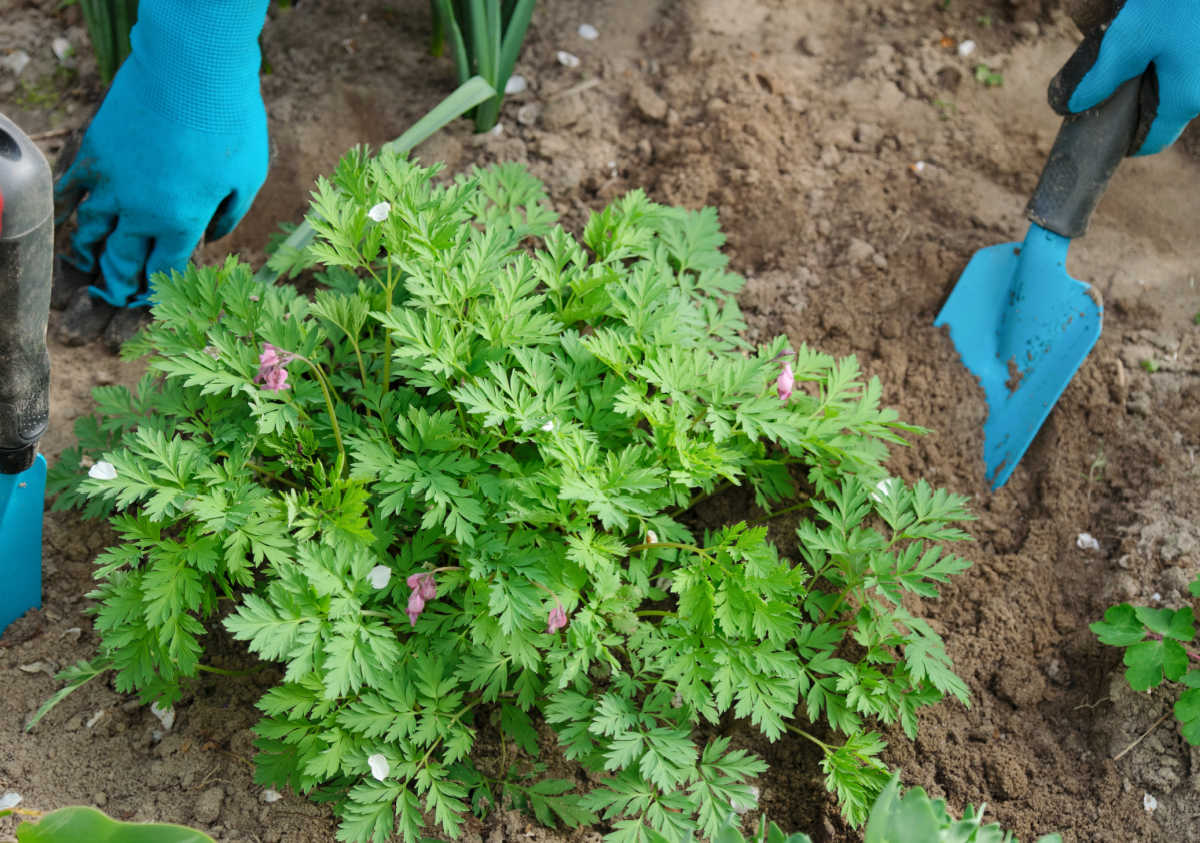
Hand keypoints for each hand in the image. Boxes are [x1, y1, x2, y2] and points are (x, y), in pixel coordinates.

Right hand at [55, 0, 270, 306]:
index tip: (153, 299)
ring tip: (92, 265)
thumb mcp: (248, 179)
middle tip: (116, 293)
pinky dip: (70, 210)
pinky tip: (71, 221)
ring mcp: (112, 181)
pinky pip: (73, 190)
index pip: (162, 271)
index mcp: (181, 223)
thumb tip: (210, 238)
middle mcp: (140, 211)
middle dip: (120, 281)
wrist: (193, 69)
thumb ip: (228, 216)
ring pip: (92, 230)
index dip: (157, 290)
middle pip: (122, 259)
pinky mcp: (95, 151)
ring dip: (91, 252)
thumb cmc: (231, 124)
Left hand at [1049, 0, 1199, 155]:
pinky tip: (1148, 40)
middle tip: (1105, 89)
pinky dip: (1161, 61)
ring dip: (1147, 80)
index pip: (1155, 140)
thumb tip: (1075, 105)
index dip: (1126, 142)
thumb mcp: (1128, 41)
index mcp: (1186, 98)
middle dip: (1132, 105)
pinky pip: (1183, 66)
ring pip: (1174, 87)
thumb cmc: (1172, 3)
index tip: (1102, 134)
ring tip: (1124, 59)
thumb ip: (1100, 79)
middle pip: (1163, 112)